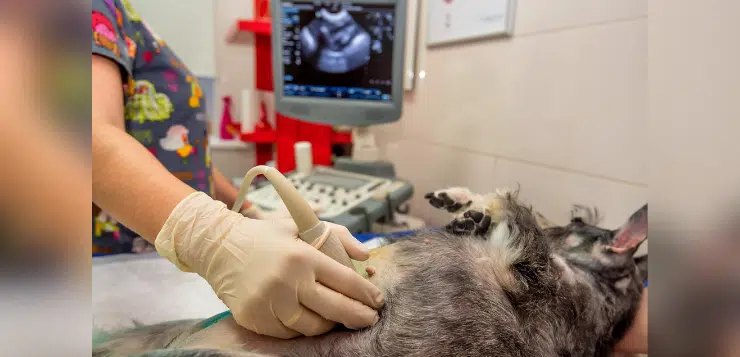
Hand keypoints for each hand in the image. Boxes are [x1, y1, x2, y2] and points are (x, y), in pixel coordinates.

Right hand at [155, 192, 382, 338]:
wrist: (218, 247)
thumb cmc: (265, 236)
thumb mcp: (301, 225)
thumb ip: (337, 236)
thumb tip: (366, 256)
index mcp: (302, 255)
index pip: (345, 280)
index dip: (366, 294)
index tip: (378, 301)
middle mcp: (287, 281)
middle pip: (335, 309)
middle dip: (358, 317)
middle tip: (370, 319)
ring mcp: (269, 302)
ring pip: (312, 327)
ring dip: (329, 324)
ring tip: (337, 318)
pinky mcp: (255, 318)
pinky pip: (288, 333)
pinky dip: (302, 328)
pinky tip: (308, 318)